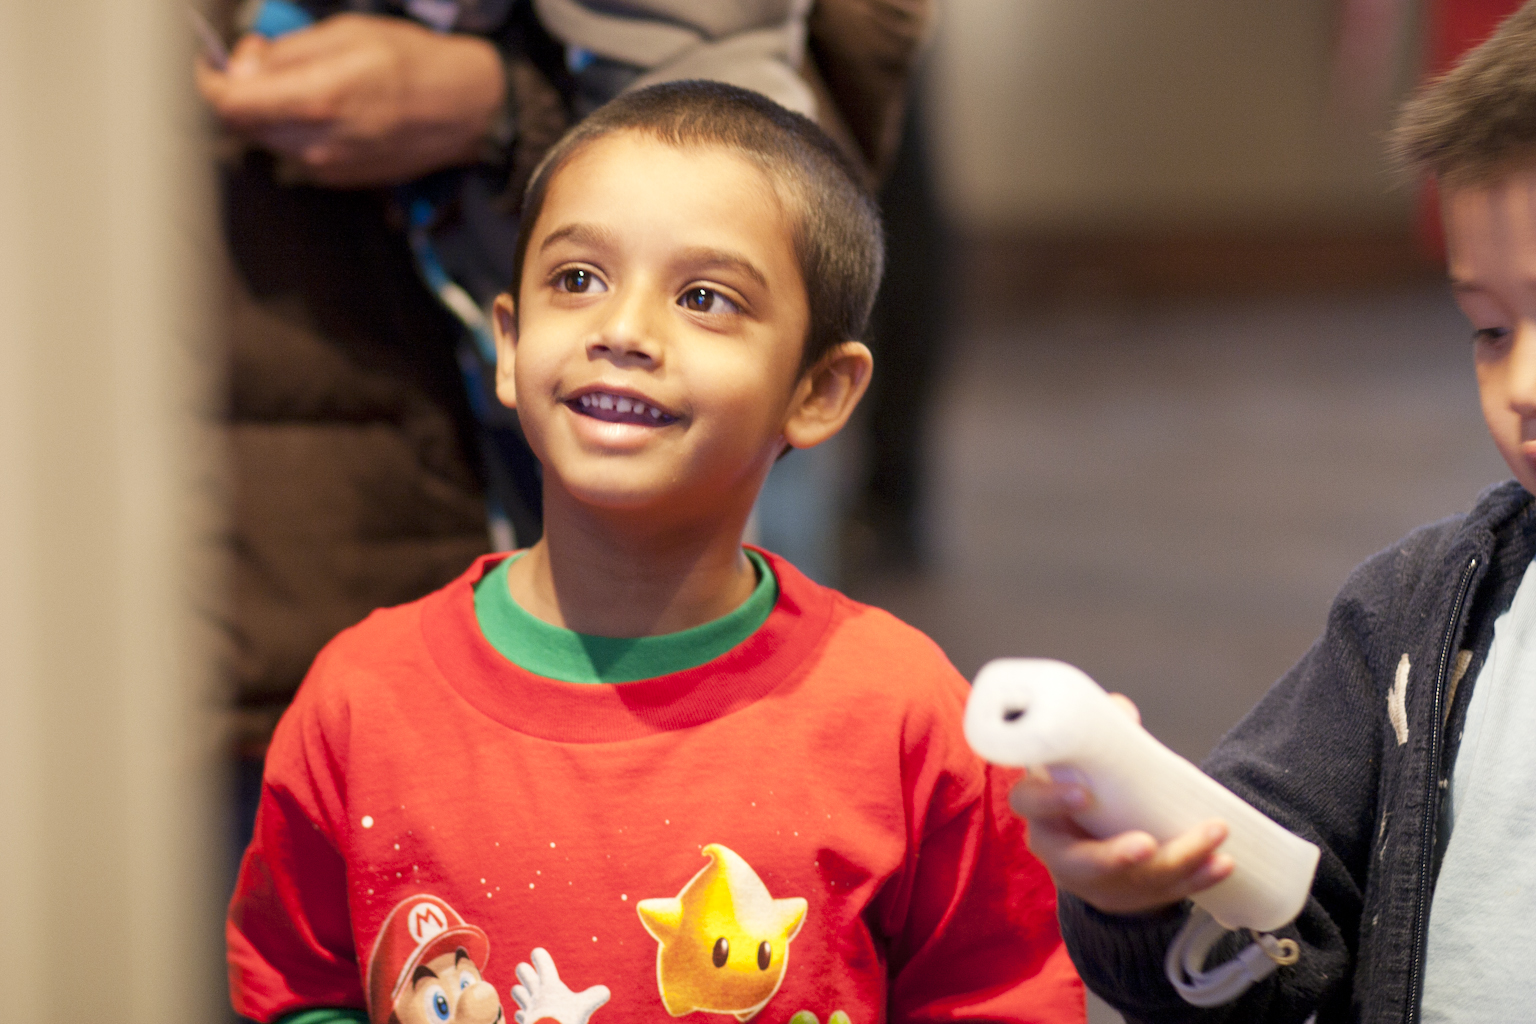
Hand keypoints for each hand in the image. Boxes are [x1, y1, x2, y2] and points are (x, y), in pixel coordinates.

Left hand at [195, 13, 503, 186]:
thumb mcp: (347, 33)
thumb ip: (288, 51)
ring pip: (268, 140)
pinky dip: (295, 129)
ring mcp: (330, 168)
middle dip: (242, 91)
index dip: (211, 80)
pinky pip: (297, 153)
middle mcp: (317, 143)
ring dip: (269, 110)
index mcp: (316, 100)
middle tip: (265, 61)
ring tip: (301, 82)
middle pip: (244, 124)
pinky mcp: (342, 179)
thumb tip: (245, 63)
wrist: (467, 110)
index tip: (214, 62)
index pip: (229, 104)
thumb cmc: (415, 64)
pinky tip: (326, 108)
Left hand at [511, 948, 610, 1023]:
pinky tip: (522, 1013)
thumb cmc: (565, 1020)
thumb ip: (594, 997)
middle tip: (525, 969)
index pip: (541, 961)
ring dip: (519, 991)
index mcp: (549, 985)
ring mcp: (528, 1008)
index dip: (539, 956)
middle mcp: (536, 994)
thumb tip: (605, 991)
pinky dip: (521, 1013)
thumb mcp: (584, 1007)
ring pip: (517, 992)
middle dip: (525, 970)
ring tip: (521, 990)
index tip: (537, 953)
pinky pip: (520, 1014)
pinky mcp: (524, 1022)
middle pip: (523, 973)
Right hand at [1007, 693, 1234, 915]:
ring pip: (1130, 882)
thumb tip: (1123, 712)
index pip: (1028, 803)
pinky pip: (1162, 894)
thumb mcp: (1083, 759)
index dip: (1050, 800)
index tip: (1083, 794)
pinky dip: (1196, 878)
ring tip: (1213, 840)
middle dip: (1114, 857)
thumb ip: (1100, 732)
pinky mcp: (1125, 898)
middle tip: (1147, 844)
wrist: (1090, 836)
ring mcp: (1092, 882)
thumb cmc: (1085, 785)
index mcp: (1040, 809)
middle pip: (1078, 864)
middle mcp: (1059, 851)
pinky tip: (1222, 863)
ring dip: (1176, 862)